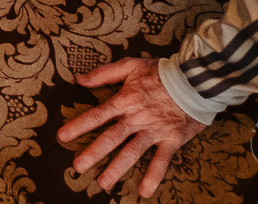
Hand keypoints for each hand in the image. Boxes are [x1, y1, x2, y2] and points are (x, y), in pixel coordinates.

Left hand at [58, 57, 206, 197]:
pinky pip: (162, 160)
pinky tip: (144, 191)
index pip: (97, 115)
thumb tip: (79, 78)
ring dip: (118, 168)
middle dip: (94, 153)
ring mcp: (154, 130)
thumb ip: (103, 73)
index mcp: (125, 100)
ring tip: (103, 183)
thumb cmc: (160, 72)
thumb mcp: (130, 65)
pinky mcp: (171, 139)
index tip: (62, 137)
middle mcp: (137, 118)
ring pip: (133, 152)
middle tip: (78, 167)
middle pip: (112, 137)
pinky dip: (153, 176)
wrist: (195, 79)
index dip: (79, 126)